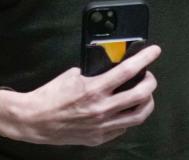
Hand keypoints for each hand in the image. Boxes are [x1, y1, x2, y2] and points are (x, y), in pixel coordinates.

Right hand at [0, 44, 160, 145]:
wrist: (34, 120)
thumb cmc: (50, 95)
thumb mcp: (72, 76)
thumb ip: (93, 74)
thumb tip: (108, 70)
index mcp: (94, 89)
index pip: (127, 71)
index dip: (144, 59)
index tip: (154, 51)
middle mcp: (102, 109)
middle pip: (140, 95)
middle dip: (150, 82)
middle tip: (149, 76)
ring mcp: (102, 126)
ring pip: (138, 116)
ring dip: (146, 102)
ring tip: (144, 94)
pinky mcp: (99, 138)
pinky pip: (123, 127)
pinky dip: (128, 116)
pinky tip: (125, 110)